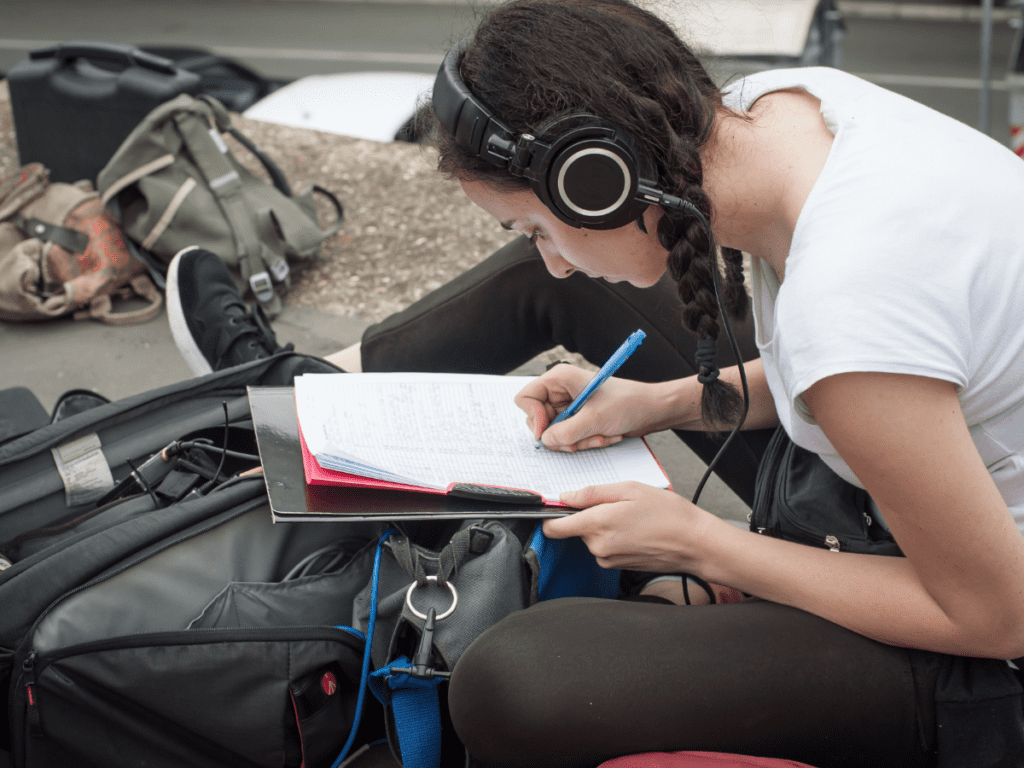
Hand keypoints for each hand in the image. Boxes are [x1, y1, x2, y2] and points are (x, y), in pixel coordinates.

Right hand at [514, 365, 665, 450]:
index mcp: (560, 379)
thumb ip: (566, 432)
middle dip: (560, 435)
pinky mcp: (577, 419)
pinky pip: (568, 437)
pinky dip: (584, 441)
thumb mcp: (595, 419)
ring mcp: (568, 407)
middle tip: (578, 439)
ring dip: (577, 441)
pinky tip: (602, 436)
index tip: (548, 431)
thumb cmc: (629, 403)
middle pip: (538, 420)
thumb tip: (545, 441)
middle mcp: (560, 391)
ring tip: (599, 435)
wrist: (651, 410)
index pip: (525, 398)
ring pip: (555, 433)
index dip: (533, 417)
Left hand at [542, 481, 711, 572]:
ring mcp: (608, 559)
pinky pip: (605, 547)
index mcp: (598, 525)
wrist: (694, 543)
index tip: (556, 507)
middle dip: (589, 515)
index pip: (554, 528)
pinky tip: (635, 530)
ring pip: (591, 538)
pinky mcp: (617, 566)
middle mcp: (599, 547)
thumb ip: (592, 493)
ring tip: (631, 517)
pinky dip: (614, 537)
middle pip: (576, 529)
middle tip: (616, 504)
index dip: (550, 516)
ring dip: (604, 526)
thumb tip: (566, 496)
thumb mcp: (630, 489)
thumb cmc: (668, 514)